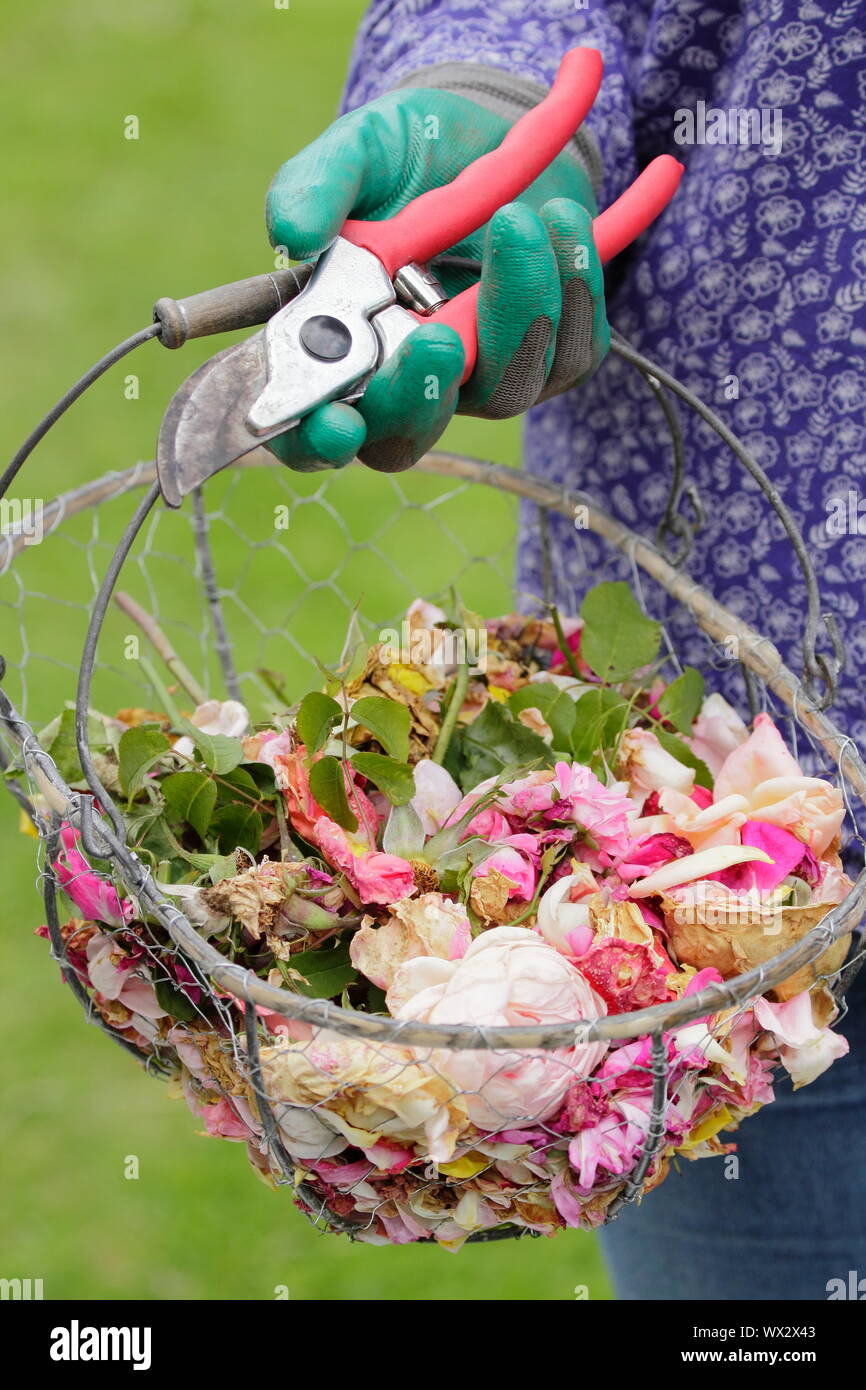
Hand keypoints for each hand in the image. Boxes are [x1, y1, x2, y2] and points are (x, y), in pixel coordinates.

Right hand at [266, 86, 608, 471]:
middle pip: (405, 438)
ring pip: (504, 389)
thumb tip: (292, 233)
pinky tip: (563, 223)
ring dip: (519, 306)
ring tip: (521, 218)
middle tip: (435, 340)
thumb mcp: (363, 151)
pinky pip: (572, 354)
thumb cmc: (413, 153)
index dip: (319, 442)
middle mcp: (405, 377)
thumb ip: (321, 186)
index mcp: (339, 343)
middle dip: (419, 395)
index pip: (315, 428)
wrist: (497, 128)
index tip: (339, 424)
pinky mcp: (553, 359)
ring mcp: (481, 377)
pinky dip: (575, 287)